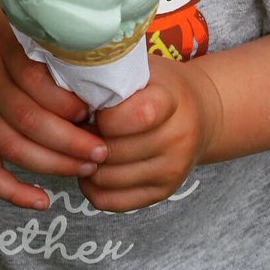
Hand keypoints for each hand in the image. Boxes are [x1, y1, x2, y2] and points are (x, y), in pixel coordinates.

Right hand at [0, 1, 108, 209]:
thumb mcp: (22, 25)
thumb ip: (54, 45)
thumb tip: (104, 73)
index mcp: (2, 48)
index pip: (33, 79)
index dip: (65, 101)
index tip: (94, 111)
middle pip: (25, 118)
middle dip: (68, 141)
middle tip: (101, 150)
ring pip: (9, 146)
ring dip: (51, 165)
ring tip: (86, 168)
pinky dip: (12, 191)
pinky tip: (42, 201)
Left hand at [78, 57, 222, 211]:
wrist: (201, 112)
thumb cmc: (158, 84)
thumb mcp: (142, 67)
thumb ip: (113, 75)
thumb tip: (68, 89)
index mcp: (172, 100)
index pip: (136, 116)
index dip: (105, 116)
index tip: (93, 108)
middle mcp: (178, 138)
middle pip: (116, 152)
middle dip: (86, 140)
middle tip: (76, 128)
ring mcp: (173, 169)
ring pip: (108, 180)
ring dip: (85, 164)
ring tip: (81, 145)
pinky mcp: (163, 192)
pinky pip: (113, 201)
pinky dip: (91, 187)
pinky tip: (90, 166)